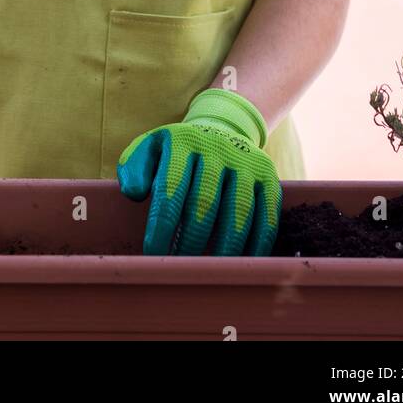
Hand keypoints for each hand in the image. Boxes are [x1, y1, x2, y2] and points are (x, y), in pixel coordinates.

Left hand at [116, 88, 282, 256]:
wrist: (220, 129)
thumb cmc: (176, 153)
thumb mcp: (149, 149)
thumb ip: (134, 169)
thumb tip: (135, 193)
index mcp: (183, 141)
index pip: (171, 189)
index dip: (162, 226)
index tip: (153, 254)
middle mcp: (217, 148)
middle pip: (204, 204)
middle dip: (189, 242)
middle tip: (178, 268)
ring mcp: (246, 163)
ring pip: (238, 213)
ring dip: (222, 250)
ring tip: (207, 272)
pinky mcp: (269, 177)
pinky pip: (266, 217)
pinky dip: (255, 246)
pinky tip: (239, 265)